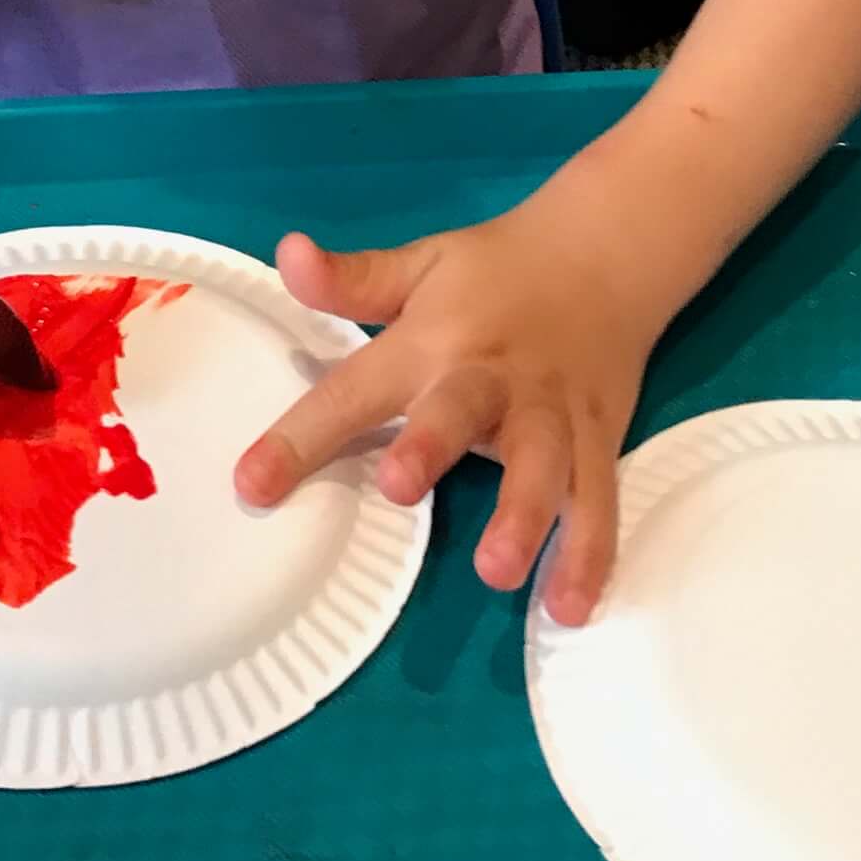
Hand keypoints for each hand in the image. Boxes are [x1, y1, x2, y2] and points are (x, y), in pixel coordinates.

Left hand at [233, 212, 660, 626]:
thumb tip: (286, 253)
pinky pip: (597, 499)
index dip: (302, 435)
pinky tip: (570, 607)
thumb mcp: (420, 265)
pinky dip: (590, 553)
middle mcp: (489, 377)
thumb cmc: (496, 273)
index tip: (252, 484)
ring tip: (499, 571)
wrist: (608, 252)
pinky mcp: (598, 439)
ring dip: (525, 516)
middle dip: (431, 446)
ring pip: (543, 463)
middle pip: (459, 410)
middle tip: (400, 486)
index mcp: (431, 340)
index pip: (355, 388)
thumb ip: (352, 280)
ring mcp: (550, 411)